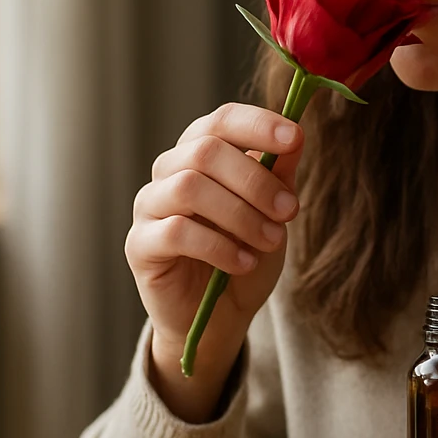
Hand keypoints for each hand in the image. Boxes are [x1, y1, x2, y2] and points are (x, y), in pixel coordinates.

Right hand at [126, 103, 303, 418]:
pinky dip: (219, 246)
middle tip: (290, 211)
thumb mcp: (272, 214)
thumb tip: (297, 136)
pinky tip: (244, 263)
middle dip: (256, 180)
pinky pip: (176, 231)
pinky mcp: (140, 244)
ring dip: (240, 215)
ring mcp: (150, 206)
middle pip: (206, 151)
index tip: (295, 138)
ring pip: (189, 188)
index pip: (222, 120)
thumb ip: (279, 176)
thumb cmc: (246, 256)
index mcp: (201, 152)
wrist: (220, 317)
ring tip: (270, 240)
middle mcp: (169, 171)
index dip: (258, 124)